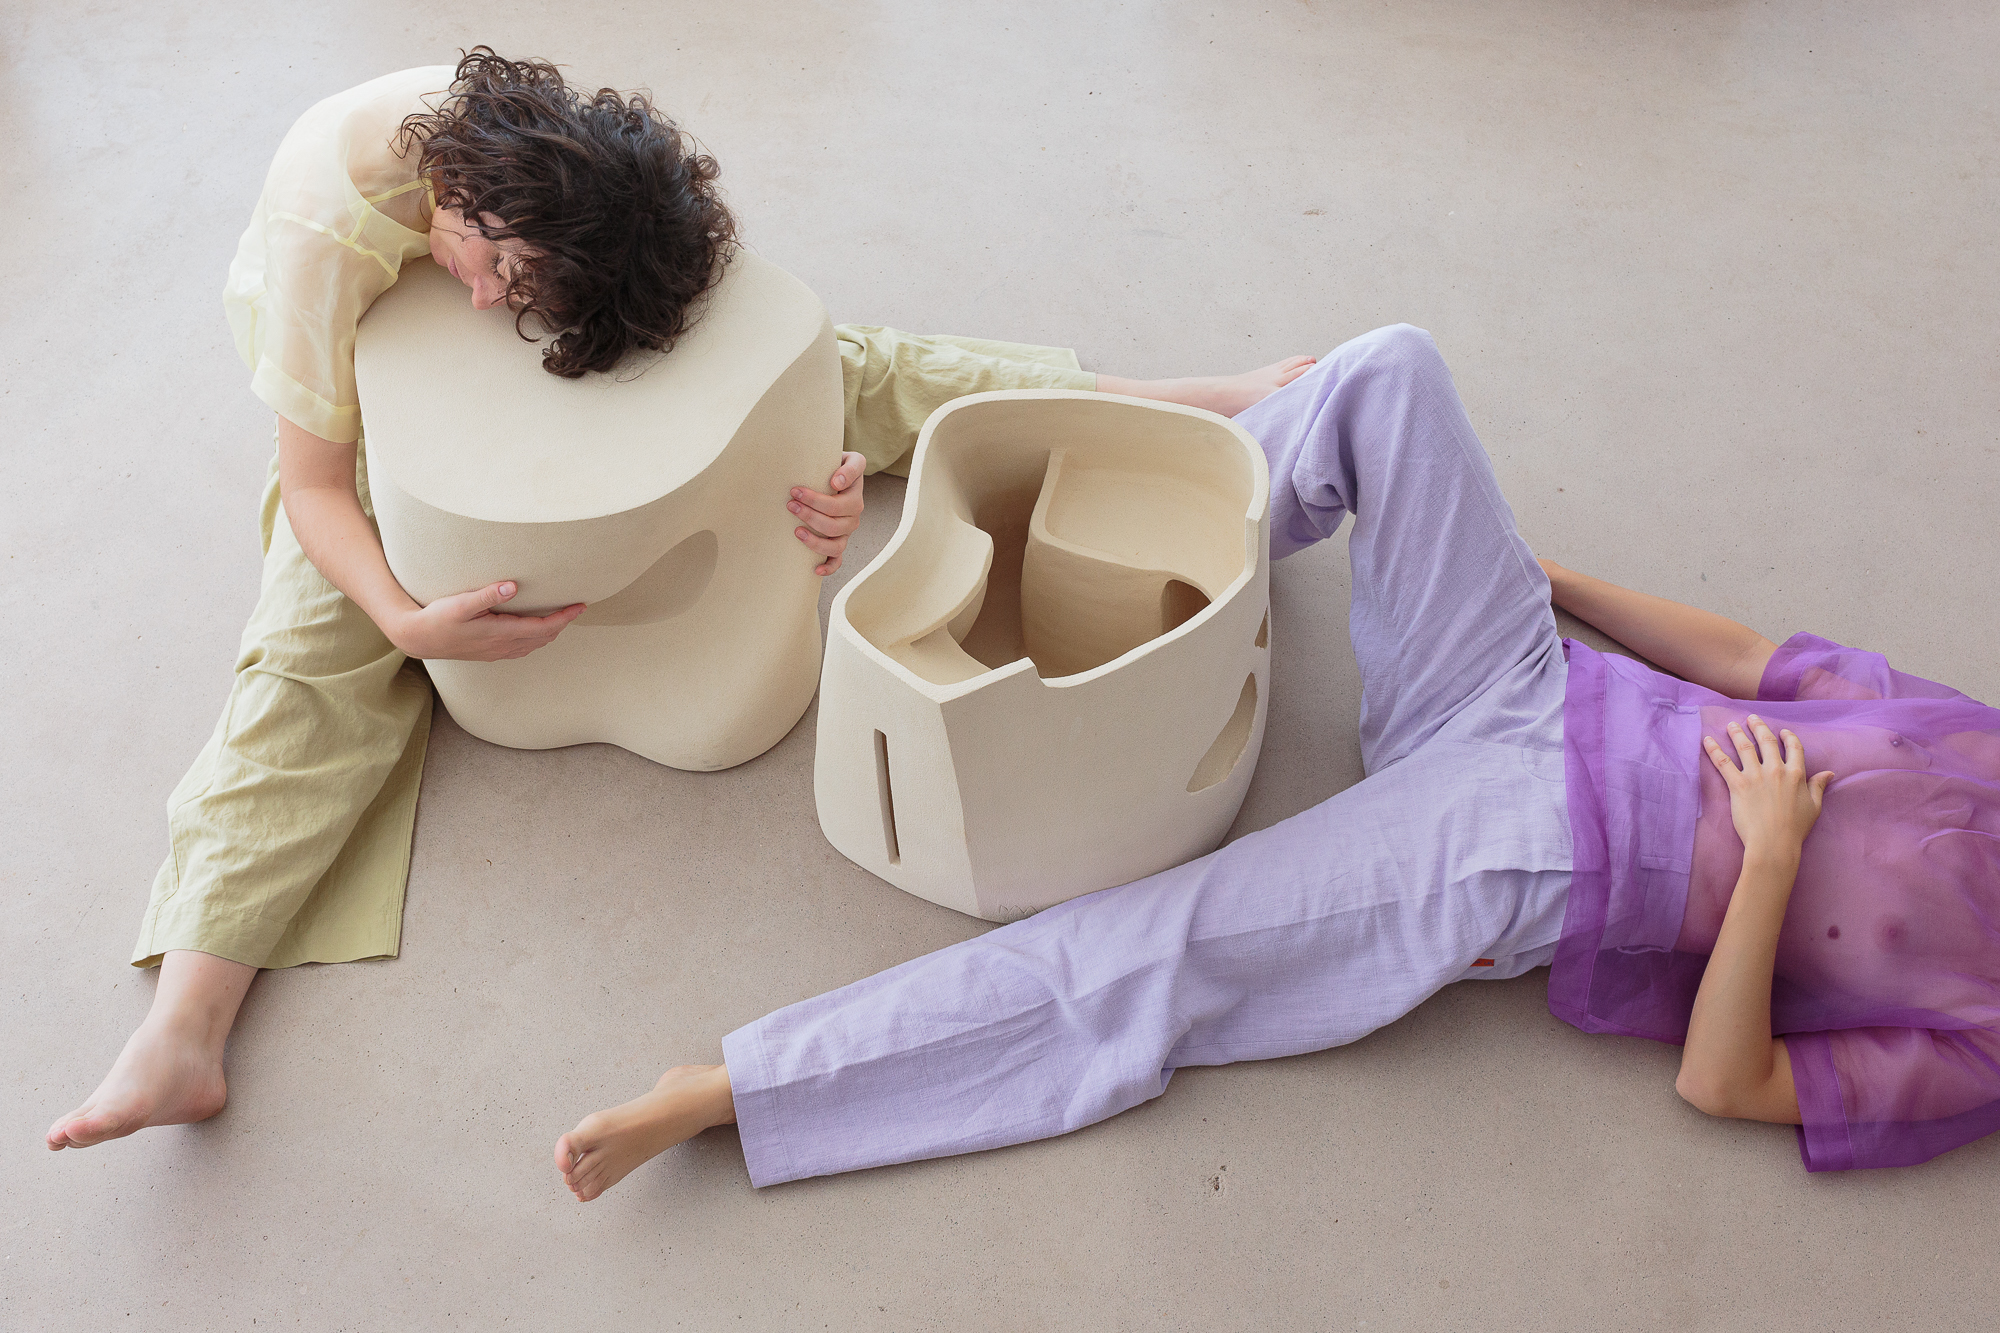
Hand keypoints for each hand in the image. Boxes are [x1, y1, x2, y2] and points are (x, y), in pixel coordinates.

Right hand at [391, 581, 585, 660]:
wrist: (419, 639)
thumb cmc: (438, 618)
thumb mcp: (460, 603)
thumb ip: (487, 595)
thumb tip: (513, 586)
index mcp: (500, 633)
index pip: (543, 627)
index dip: (564, 617)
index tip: (581, 606)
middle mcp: (503, 646)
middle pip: (543, 637)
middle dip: (563, 623)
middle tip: (577, 607)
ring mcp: (497, 652)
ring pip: (534, 645)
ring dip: (551, 632)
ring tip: (562, 617)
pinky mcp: (490, 653)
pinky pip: (523, 649)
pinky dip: (537, 639)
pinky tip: (536, 631)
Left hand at [790, 451, 865, 576]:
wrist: (830, 471)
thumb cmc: (830, 462)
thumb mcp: (844, 456)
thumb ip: (847, 466)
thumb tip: (836, 483)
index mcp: (855, 492)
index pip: (842, 501)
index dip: (819, 500)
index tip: (797, 490)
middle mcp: (855, 513)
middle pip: (835, 523)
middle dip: (810, 515)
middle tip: (790, 503)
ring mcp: (847, 530)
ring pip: (836, 544)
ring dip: (815, 540)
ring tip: (795, 530)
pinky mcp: (839, 541)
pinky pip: (838, 560)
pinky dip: (828, 567)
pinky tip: (814, 570)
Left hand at [1702, 715, 1833, 860]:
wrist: (1774, 842)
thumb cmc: (1795, 828)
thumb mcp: (1814, 806)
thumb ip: (1818, 786)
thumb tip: (1829, 773)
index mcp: (1796, 774)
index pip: (1794, 748)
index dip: (1788, 737)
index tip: (1782, 731)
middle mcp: (1776, 770)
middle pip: (1766, 742)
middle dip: (1758, 727)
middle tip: (1751, 718)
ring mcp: (1756, 776)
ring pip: (1745, 747)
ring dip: (1737, 733)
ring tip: (1730, 724)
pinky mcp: (1738, 785)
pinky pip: (1723, 762)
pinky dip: (1714, 750)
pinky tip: (1707, 740)